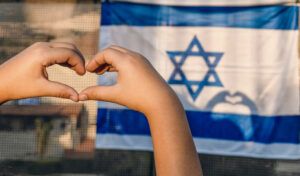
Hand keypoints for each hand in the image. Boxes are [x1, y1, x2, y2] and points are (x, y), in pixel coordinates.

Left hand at [0, 42, 84, 102]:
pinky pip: (56, 49)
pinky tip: (68, 67)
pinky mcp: (37, 50)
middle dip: (78, 58)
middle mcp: (42, 46)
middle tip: (82, 72)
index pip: (69, 53)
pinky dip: (65, 56)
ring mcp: (39, 46)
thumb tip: (78, 98)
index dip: (79, 63)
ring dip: (72, 57)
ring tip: (76, 71)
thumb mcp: (41, 89)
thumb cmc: (17, 86)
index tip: (83, 75)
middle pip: (69, 46)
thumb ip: (61, 91)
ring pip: (63, 46)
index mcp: (43, 54)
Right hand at [79, 46, 202, 175]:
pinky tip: (115, 74)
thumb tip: (79, 97)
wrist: (162, 102)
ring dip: (110, 61)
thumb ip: (96, 93)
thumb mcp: (115, 95)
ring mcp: (141, 60)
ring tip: (101, 73)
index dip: (94, 61)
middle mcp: (134, 56)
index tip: (87, 71)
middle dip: (101, 59)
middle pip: (113, 50)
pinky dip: (119, 63)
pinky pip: (129, 58)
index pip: (105, 53)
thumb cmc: (139, 98)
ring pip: (121, 54)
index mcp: (126, 60)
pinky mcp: (146, 65)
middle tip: (93, 71)